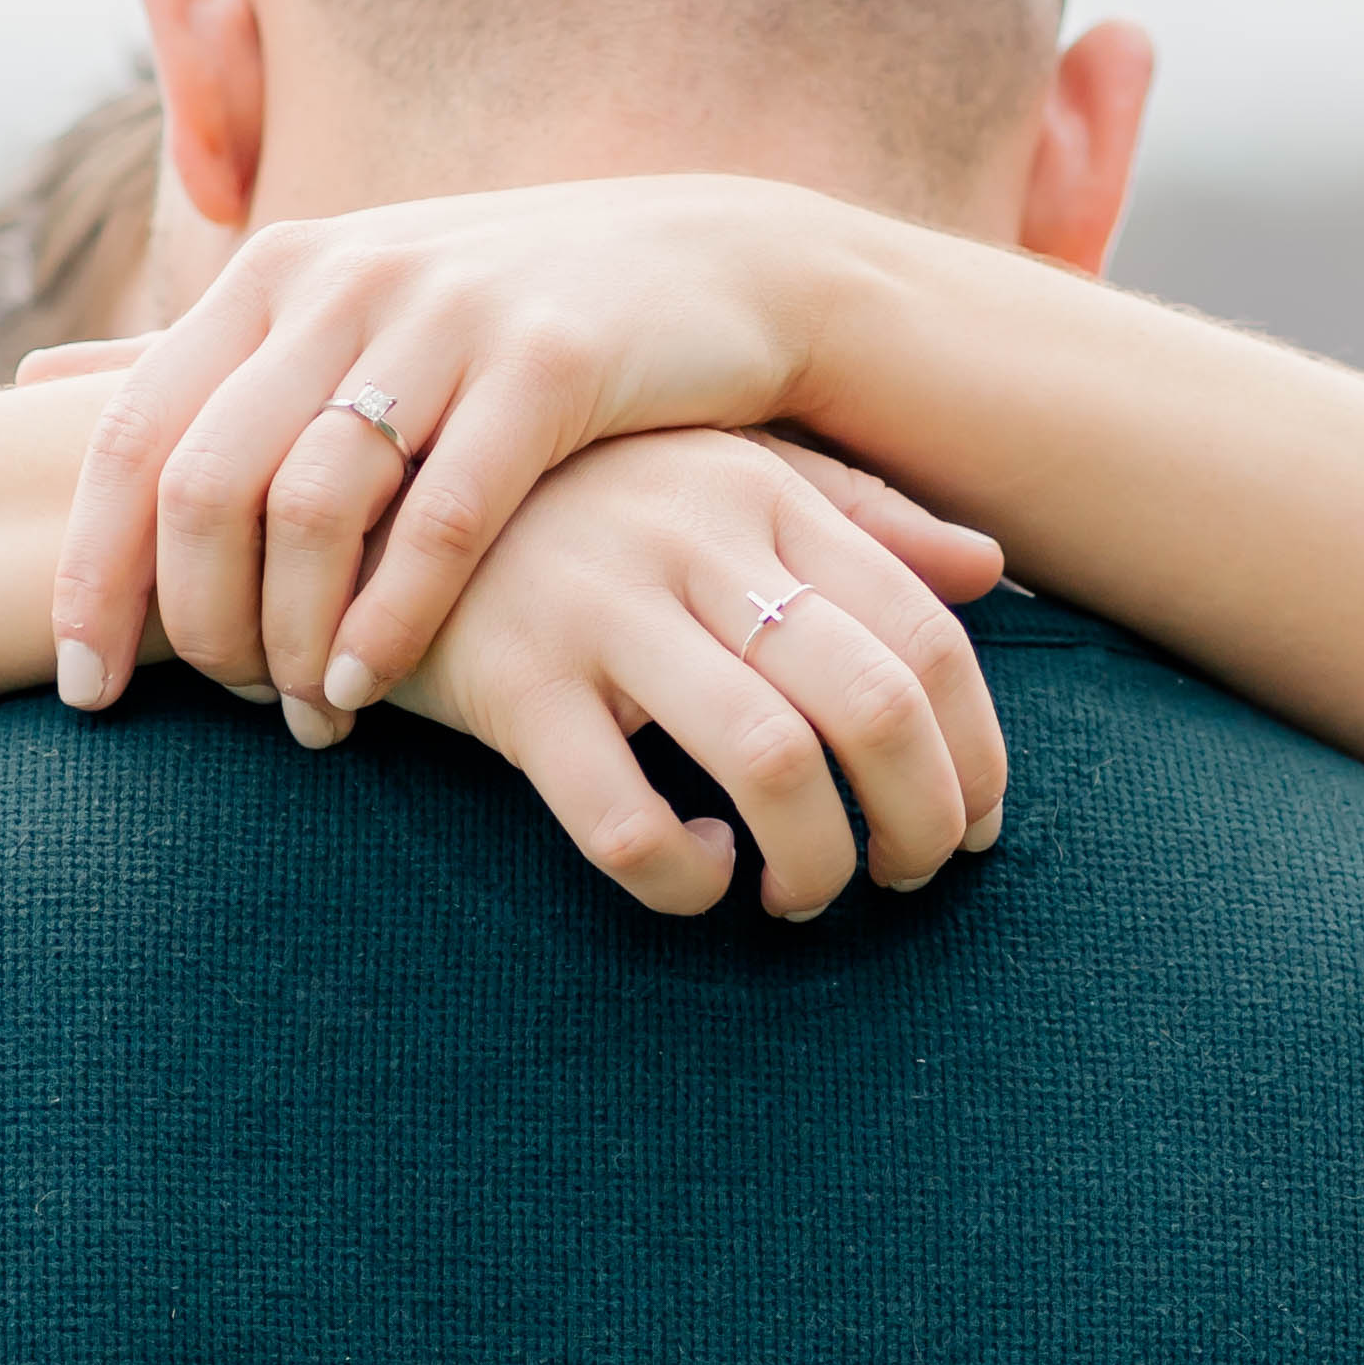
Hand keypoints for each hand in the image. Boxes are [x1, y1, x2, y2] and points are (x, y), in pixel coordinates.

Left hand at [46, 174, 883, 720]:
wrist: (716, 266)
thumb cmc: (504, 315)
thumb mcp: (344, 304)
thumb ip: (204, 355)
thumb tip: (30, 379)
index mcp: (276, 273)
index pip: (130, 433)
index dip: (89, 570)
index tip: (85, 686)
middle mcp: (344, 279)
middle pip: (206, 482)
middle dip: (194, 621)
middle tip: (220, 707)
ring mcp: (446, 315)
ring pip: (312, 505)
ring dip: (290, 635)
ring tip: (304, 716)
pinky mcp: (551, 362)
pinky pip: (443, 517)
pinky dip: (391, 617)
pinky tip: (370, 685)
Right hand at [373, 429, 1011, 918]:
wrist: (374, 482)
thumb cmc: (575, 496)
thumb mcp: (718, 472)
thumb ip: (855, 514)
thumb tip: (990, 568)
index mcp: (765, 490)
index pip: (929, 634)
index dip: (979, 753)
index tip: (976, 823)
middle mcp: (696, 541)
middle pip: (875, 706)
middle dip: (921, 824)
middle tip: (908, 878)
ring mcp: (601, 608)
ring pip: (772, 766)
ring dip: (817, 865)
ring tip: (802, 892)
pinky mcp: (511, 684)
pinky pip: (625, 820)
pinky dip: (686, 874)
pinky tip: (698, 869)